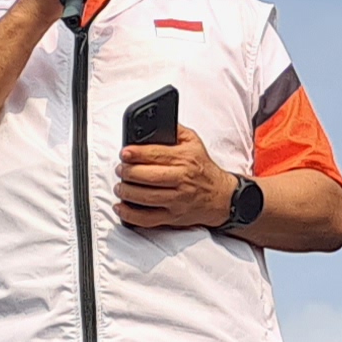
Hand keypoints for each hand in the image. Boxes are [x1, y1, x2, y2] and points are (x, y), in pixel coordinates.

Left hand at [114, 127, 236, 230]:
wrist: (221, 196)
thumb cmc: (204, 169)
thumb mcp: (193, 142)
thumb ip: (175, 130)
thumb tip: (155, 122)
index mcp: (184, 159)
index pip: (155, 155)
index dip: (135, 154)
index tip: (124, 153)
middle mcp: (181, 179)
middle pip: (147, 177)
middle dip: (127, 173)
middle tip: (121, 170)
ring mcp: (176, 200)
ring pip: (145, 198)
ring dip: (126, 192)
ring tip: (120, 187)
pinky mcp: (173, 217)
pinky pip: (147, 219)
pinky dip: (130, 214)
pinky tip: (121, 207)